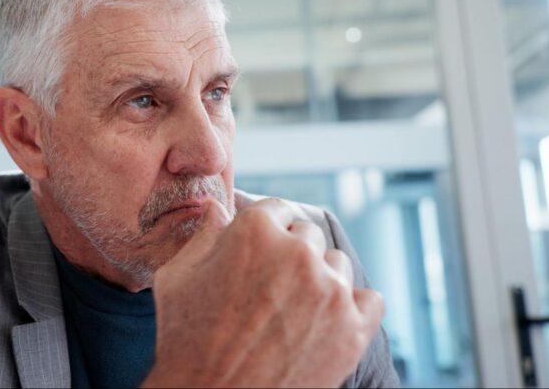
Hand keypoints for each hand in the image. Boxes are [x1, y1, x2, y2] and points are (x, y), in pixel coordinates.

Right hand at [142, 198, 384, 387]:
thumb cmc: (186, 339)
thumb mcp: (178, 277)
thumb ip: (203, 235)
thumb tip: (217, 208)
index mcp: (255, 231)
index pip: (276, 209)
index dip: (263, 230)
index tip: (257, 251)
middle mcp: (299, 253)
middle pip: (307, 234)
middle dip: (289, 253)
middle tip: (268, 286)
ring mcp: (331, 291)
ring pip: (337, 264)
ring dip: (319, 278)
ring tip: (291, 308)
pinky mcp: (354, 329)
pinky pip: (370, 299)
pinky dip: (352, 308)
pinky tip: (325, 321)